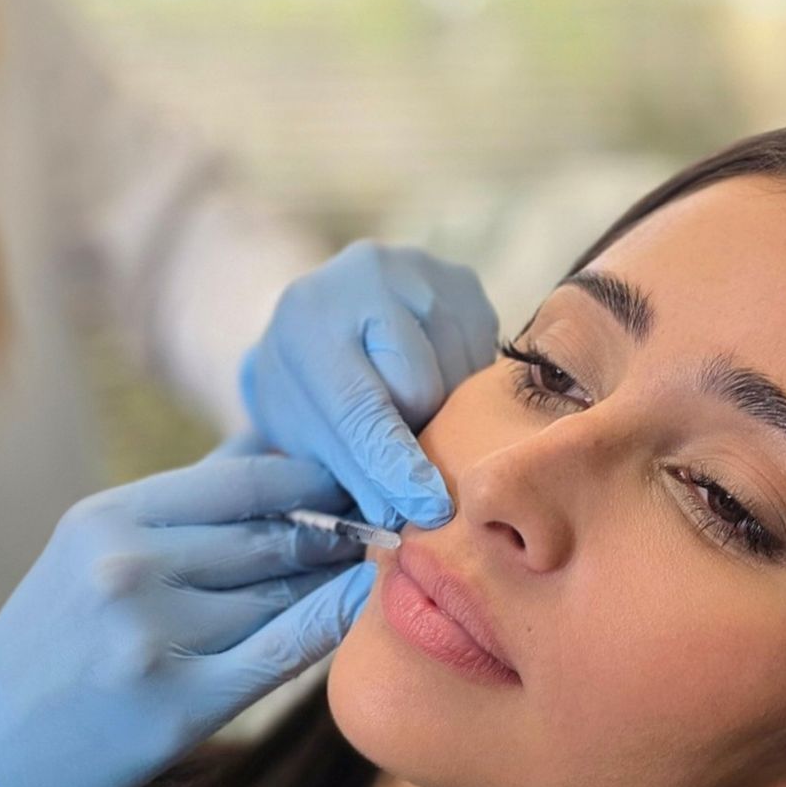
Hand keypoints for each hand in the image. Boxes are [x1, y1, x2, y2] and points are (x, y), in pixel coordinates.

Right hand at [0, 440, 373, 786]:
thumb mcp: (96, 547)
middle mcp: (129, 568)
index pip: (246, 479)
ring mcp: (152, 637)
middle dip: (338, 526)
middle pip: (270, 533)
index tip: (363, 477)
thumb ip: (185, 505)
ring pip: (279, 592)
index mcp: (110, 518)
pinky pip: (279, 651)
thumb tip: (279, 448)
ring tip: (378, 562)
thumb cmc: (56, 637)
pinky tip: (363, 602)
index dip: (318, 476)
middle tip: (392, 519)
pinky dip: (329, 621)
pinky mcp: (177, 704)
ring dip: (333, 577)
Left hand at [238, 240, 498, 530]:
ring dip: (441, 407)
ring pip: (459, 377)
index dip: (395, 462)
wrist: (322, 316)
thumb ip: (347, 469)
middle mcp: (365, 277)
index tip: (429, 508)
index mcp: (307, 320)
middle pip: (422, 391)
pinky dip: (460, 382)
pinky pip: (483, 357)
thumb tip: (398, 516)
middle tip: (390, 429)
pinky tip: (427, 370)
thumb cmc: (306, 387)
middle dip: (412, 429)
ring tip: (405, 395)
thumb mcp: (302, 431)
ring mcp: (421, 271)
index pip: (361, 404)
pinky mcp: (463, 279)